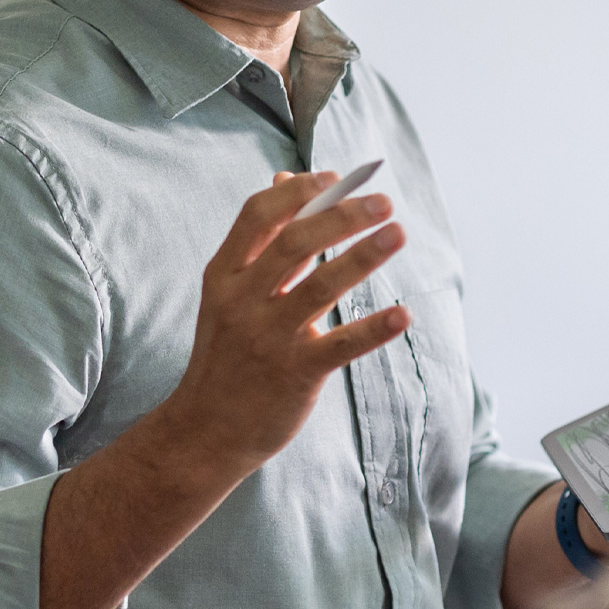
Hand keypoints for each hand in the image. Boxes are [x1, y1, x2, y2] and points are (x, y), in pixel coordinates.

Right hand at [156, 170, 410, 475]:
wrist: (206, 430)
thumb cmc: (227, 354)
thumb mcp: (228, 295)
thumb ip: (261, 244)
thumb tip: (286, 180)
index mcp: (223, 275)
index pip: (257, 215)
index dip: (299, 192)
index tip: (336, 178)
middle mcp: (242, 302)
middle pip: (294, 243)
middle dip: (343, 216)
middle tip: (384, 202)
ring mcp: (268, 338)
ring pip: (320, 286)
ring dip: (363, 256)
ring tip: (397, 234)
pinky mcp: (295, 374)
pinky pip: (340, 345)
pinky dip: (373, 328)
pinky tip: (403, 314)